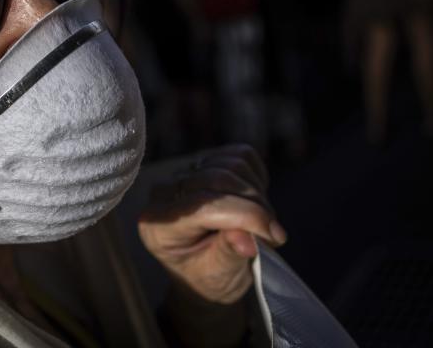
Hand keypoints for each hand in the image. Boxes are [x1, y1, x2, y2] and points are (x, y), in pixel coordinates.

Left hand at [138, 144, 286, 304]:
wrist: (206, 269)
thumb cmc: (208, 277)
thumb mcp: (219, 277)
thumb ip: (229, 255)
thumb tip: (246, 240)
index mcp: (158, 225)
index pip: (202, 206)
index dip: (244, 215)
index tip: (274, 235)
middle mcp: (164, 193)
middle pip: (217, 179)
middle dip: (254, 206)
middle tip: (271, 234)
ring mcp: (184, 173)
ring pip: (231, 164)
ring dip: (257, 193)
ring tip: (261, 222)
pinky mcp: (205, 161)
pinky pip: (239, 155)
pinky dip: (256, 177)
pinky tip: (253, 201)